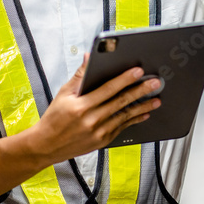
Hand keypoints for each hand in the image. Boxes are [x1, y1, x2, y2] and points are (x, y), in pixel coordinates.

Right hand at [33, 54, 160, 162]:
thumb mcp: (63, 94)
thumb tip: (90, 57)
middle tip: (156, 83)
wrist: (46, 146)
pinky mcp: (102, 141)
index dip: (124, 79)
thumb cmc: (55, 117)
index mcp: (80, 106)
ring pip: (125, 117)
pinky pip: (122, 128)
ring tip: (156, 99)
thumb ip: (80, 76)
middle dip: (140, 91)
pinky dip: (134, 120)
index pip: (107, 89)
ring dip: (143, 107)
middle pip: (120, 102)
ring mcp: (98, 133)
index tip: (138, 71)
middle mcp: (90, 120)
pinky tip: (144, 114)